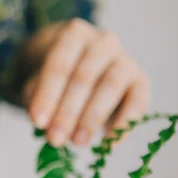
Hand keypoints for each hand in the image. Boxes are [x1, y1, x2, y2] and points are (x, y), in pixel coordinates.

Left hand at [21, 19, 150, 146]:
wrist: (81, 68)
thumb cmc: (55, 77)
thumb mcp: (38, 81)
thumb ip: (37, 98)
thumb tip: (44, 124)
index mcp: (73, 34)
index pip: (59, 64)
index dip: (48, 95)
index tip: (37, 122)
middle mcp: (102, 42)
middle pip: (84, 76)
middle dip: (68, 112)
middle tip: (55, 139)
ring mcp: (125, 59)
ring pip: (111, 86)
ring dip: (92, 118)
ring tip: (77, 142)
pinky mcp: (141, 81)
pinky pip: (137, 101)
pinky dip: (123, 123)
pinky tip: (107, 142)